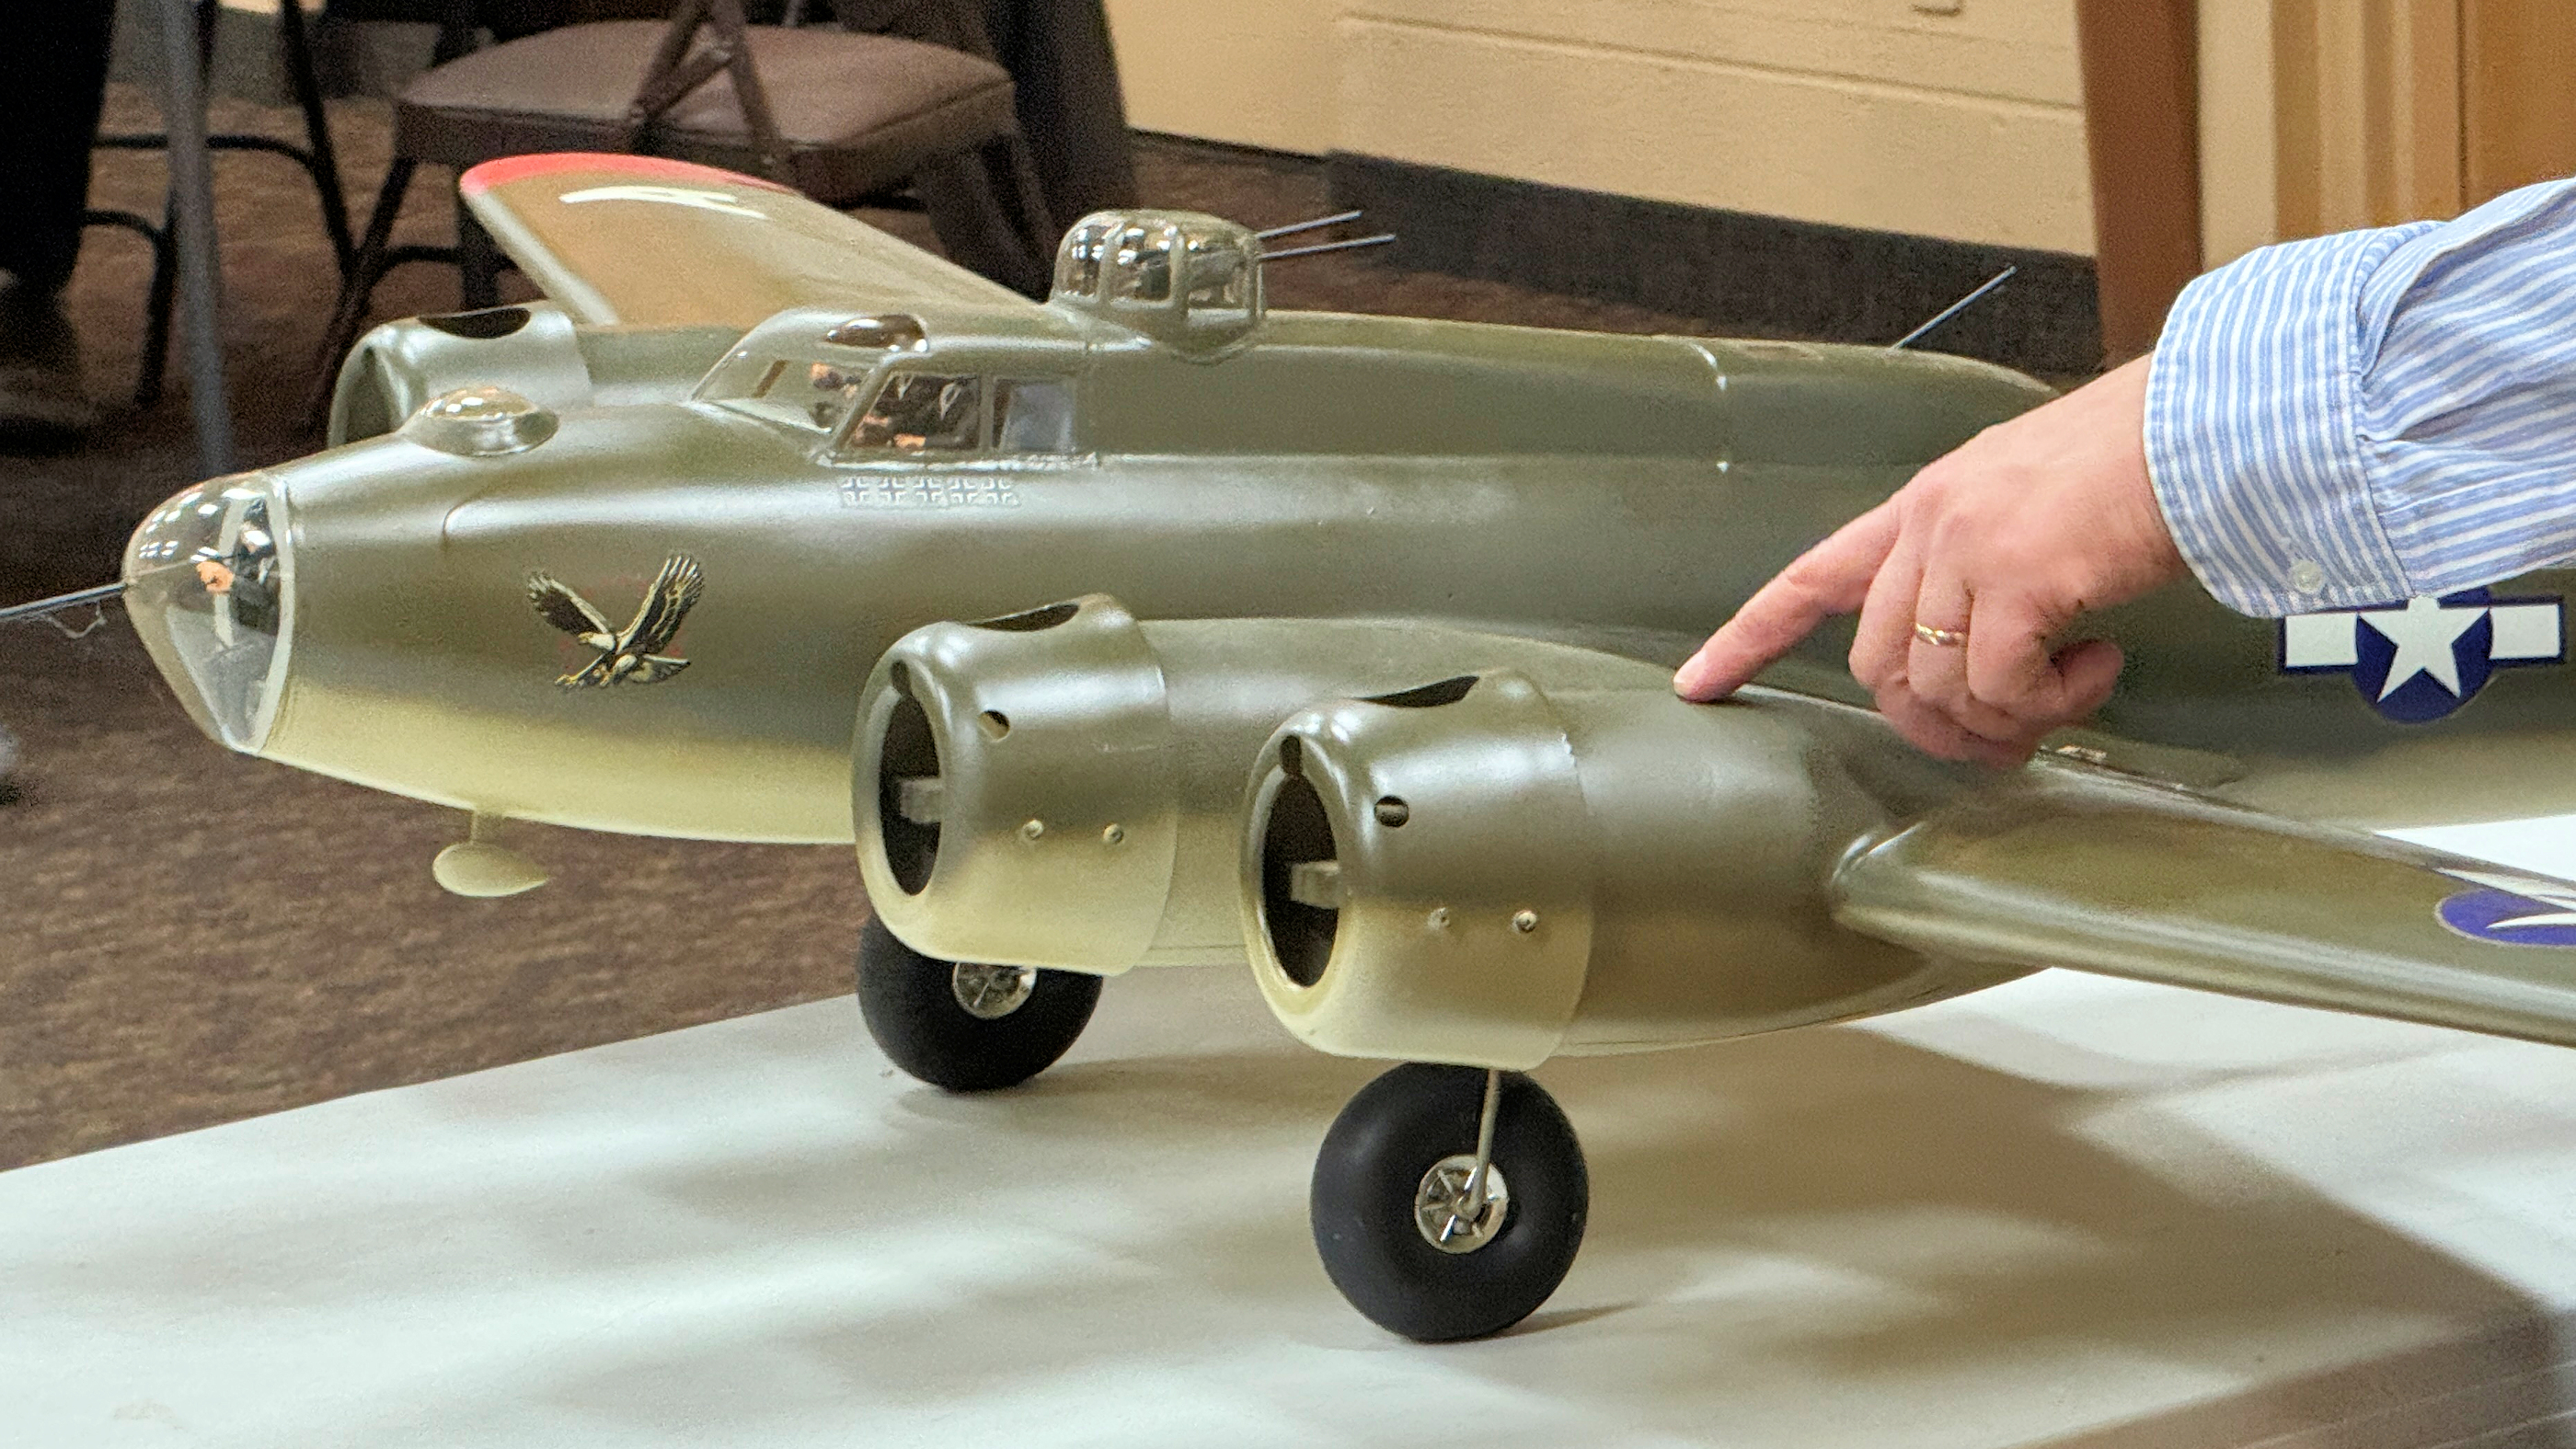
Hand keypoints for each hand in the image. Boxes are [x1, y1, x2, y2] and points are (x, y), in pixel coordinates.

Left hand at [1672, 355, 2186, 763]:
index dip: (1750, 636)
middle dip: (1931, 724)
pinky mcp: (2019, 582)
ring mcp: (1967, 550)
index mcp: (1924, 504)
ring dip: (2004, 719)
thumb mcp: (2035, 501)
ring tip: (2069, 696)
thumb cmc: (2142, 465)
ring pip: (1934, 688)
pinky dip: (2051, 704)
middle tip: (2006, 736)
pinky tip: (2100, 667)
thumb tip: (1988, 664)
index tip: (1697, 683)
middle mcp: (1930, 525)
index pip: (1811, 576)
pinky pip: (2001, 687)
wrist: (2209, 424)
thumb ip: (1987, 566)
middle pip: (1876, 664)